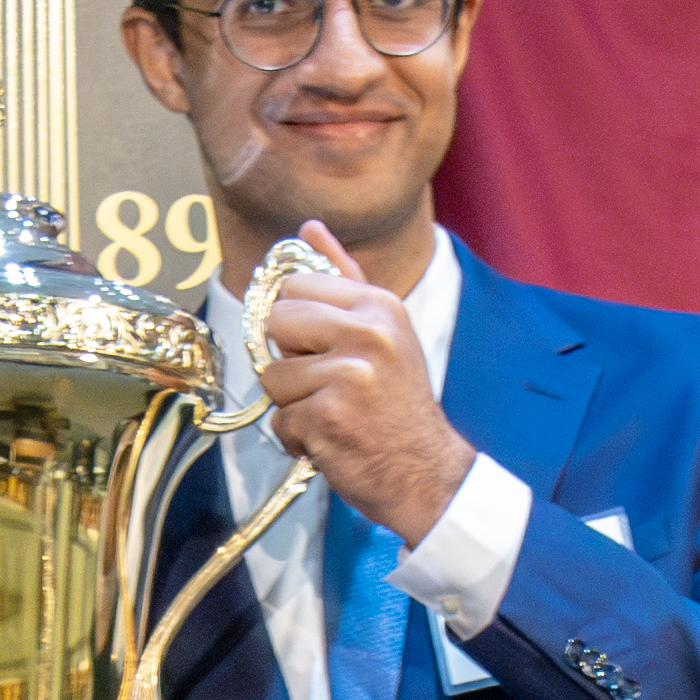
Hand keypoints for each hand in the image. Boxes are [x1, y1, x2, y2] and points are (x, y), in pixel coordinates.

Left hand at [257, 219, 475, 543]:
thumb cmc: (398, 403)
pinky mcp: (328, 416)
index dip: (297, 320)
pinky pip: (280, 420)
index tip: (320, 345)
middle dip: (289, 357)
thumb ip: (343, 278)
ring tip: (334, 413)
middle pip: (275, 321)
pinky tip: (332, 439)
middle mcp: (367, 333)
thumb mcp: (385, 330)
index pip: (295, 285)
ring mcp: (347, 375)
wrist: (427, 471)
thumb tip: (309, 228)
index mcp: (378, 305)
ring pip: (272, 376)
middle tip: (326, 381)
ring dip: (293, 405)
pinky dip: (298, 439)